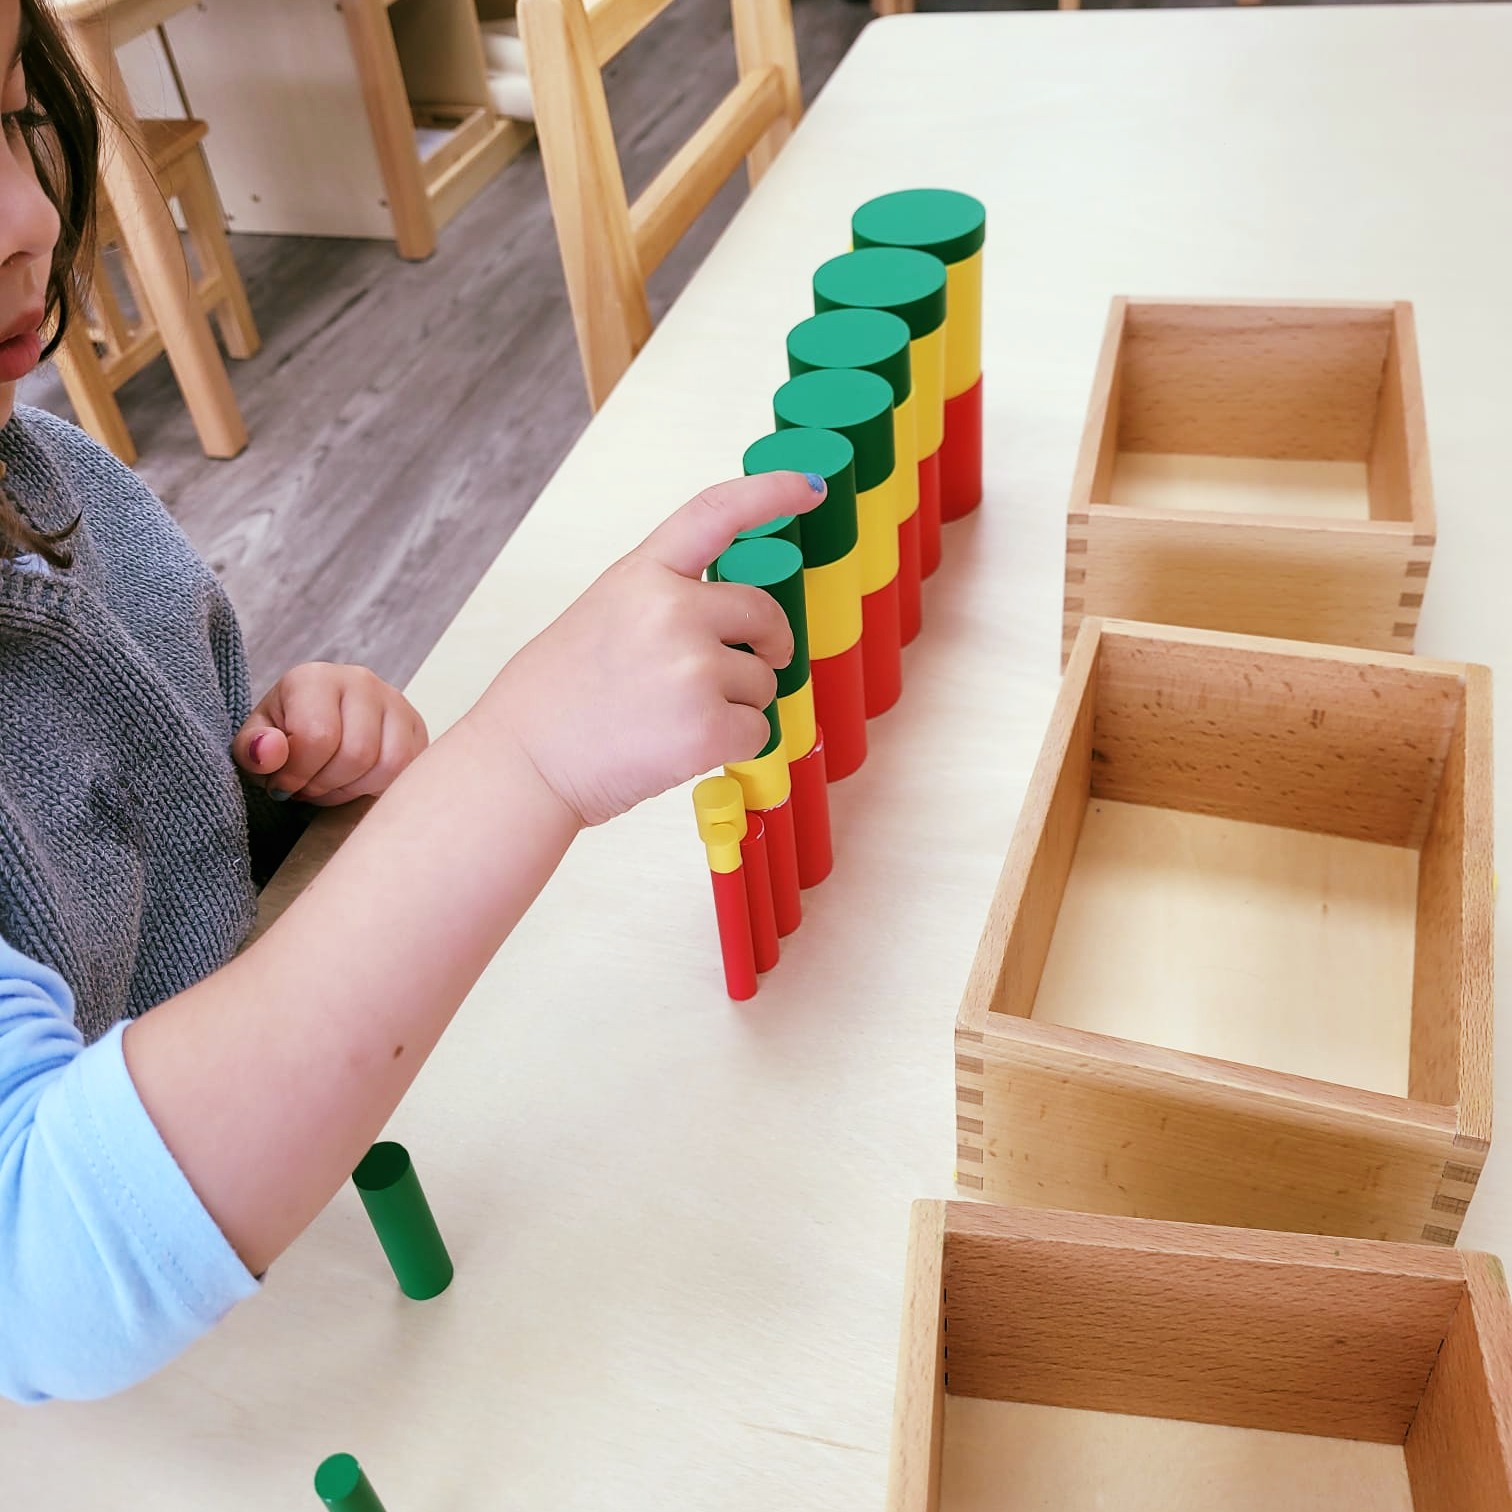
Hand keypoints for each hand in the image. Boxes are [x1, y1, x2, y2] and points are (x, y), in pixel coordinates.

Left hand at [233, 663, 429, 805]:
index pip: (317, 736)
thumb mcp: (255, 743)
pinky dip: (378, 787)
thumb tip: (269, 753)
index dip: (298, 773)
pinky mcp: (416, 724)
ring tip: (330, 785)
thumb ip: (252, 749)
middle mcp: (360, 681)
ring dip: (353, 789)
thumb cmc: (285, 736)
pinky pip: (407, 769)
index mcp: (314, 678)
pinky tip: (355, 782)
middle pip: (356, 753)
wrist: (317, 724)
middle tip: (308, 787)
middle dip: (326, 784)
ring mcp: (394, 701)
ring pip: (387, 764)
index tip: (284, 784)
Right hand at [478, 470, 823, 827]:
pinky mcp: (708, 726)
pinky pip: (760, 731)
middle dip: (767, 645)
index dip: (773, 492)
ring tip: (674, 719)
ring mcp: (693, 668)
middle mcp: (672, 610)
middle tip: (747, 667)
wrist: (523, 764)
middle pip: (764, 613)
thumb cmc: (555, 699)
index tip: (809, 485)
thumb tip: (733, 620)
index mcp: (642, 575)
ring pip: (764, 681)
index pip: (716, 513)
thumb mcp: (603, 614)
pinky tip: (684, 748)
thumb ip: (664, 602)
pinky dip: (734, 745)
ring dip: (737, 704)